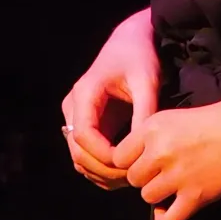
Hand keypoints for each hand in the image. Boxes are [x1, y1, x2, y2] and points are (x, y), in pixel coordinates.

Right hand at [61, 10, 159, 189]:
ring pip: (79, 157)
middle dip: (104, 169)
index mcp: (84, 94)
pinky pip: (87, 155)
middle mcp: (73, 108)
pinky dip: (102, 168)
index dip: (104, 155)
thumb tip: (143, 148)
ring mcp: (76, 118)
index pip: (83, 135)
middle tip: (133, 177)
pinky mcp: (85, 125)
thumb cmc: (140, 57)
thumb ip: (145, 112)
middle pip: (77, 151)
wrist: (132, 42)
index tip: (129, 164)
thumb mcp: (147, 80)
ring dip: (102, 173)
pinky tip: (125, 171)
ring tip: (132, 177)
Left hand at [112, 92, 220, 219]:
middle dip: (148, 178)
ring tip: (178, 185)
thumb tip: (137, 166)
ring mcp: (178, 174)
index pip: (119, 156)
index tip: (148, 160)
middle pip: (133, 178)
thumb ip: (155, 139)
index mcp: (154, 126)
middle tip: (169, 172)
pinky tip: (176, 208)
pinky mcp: (196, 195)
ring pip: (147, 197)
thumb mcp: (180, 118)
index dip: (132, 161)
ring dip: (160, 195)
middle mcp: (161, 150)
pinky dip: (167, 218)